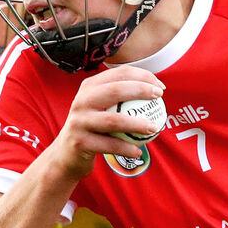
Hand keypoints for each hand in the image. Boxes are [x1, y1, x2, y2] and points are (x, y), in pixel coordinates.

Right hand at [44, 65, 164, 180]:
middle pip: (115, 90)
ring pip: (113, 120)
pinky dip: (126, 148)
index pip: (119, 73)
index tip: (161, 88)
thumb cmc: (93, 128)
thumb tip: (157, 89)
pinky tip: (138, 151)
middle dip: (141, 90)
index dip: (143, 76)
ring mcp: (79, 121)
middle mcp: (82, 100)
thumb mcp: (101, 107)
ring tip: (154, 127)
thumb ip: (121, 96)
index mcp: (89, 87)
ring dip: (137, 124)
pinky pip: (109, 145)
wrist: (66, 154)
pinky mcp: (79, 141)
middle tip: (159, 98)